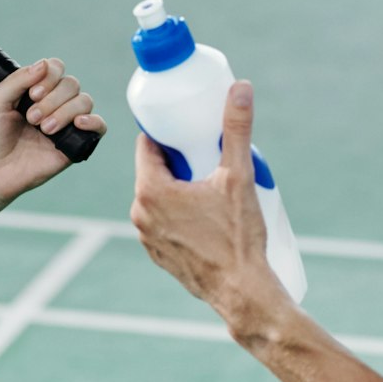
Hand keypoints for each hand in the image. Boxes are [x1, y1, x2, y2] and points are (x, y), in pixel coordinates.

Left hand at [0, 58, 106, 208]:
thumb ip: (18, 80)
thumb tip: (44, 64)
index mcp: (36, 89)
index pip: (56, 68)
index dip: (49, 77)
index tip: (32, 94)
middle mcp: (54, 103)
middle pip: (71, 84)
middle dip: (52, 100)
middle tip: (31, 118)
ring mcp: (66, 123)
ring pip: (84, 101)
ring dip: (64, 112)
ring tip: (44, 129)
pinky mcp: (75, 144)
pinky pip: (99, 126)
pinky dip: (93, 121)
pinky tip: (77, 124)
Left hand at [130, 80, 287, 327]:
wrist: (242, 293)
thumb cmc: (238, 237)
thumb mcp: (238, 176)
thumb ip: (235, 129)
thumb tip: (239, 87)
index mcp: (150, 190)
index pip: (148, 145)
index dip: (167, 132)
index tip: (186, 125)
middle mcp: (140, 214)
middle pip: (154, 170)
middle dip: (177, 157)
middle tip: (206, 151)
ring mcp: (148, 238)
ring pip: (158, 197)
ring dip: (177, 186)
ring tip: (208, 181)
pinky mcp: (159, 255)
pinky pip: (163, 222)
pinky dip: (178, 212)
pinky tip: (203, 212)